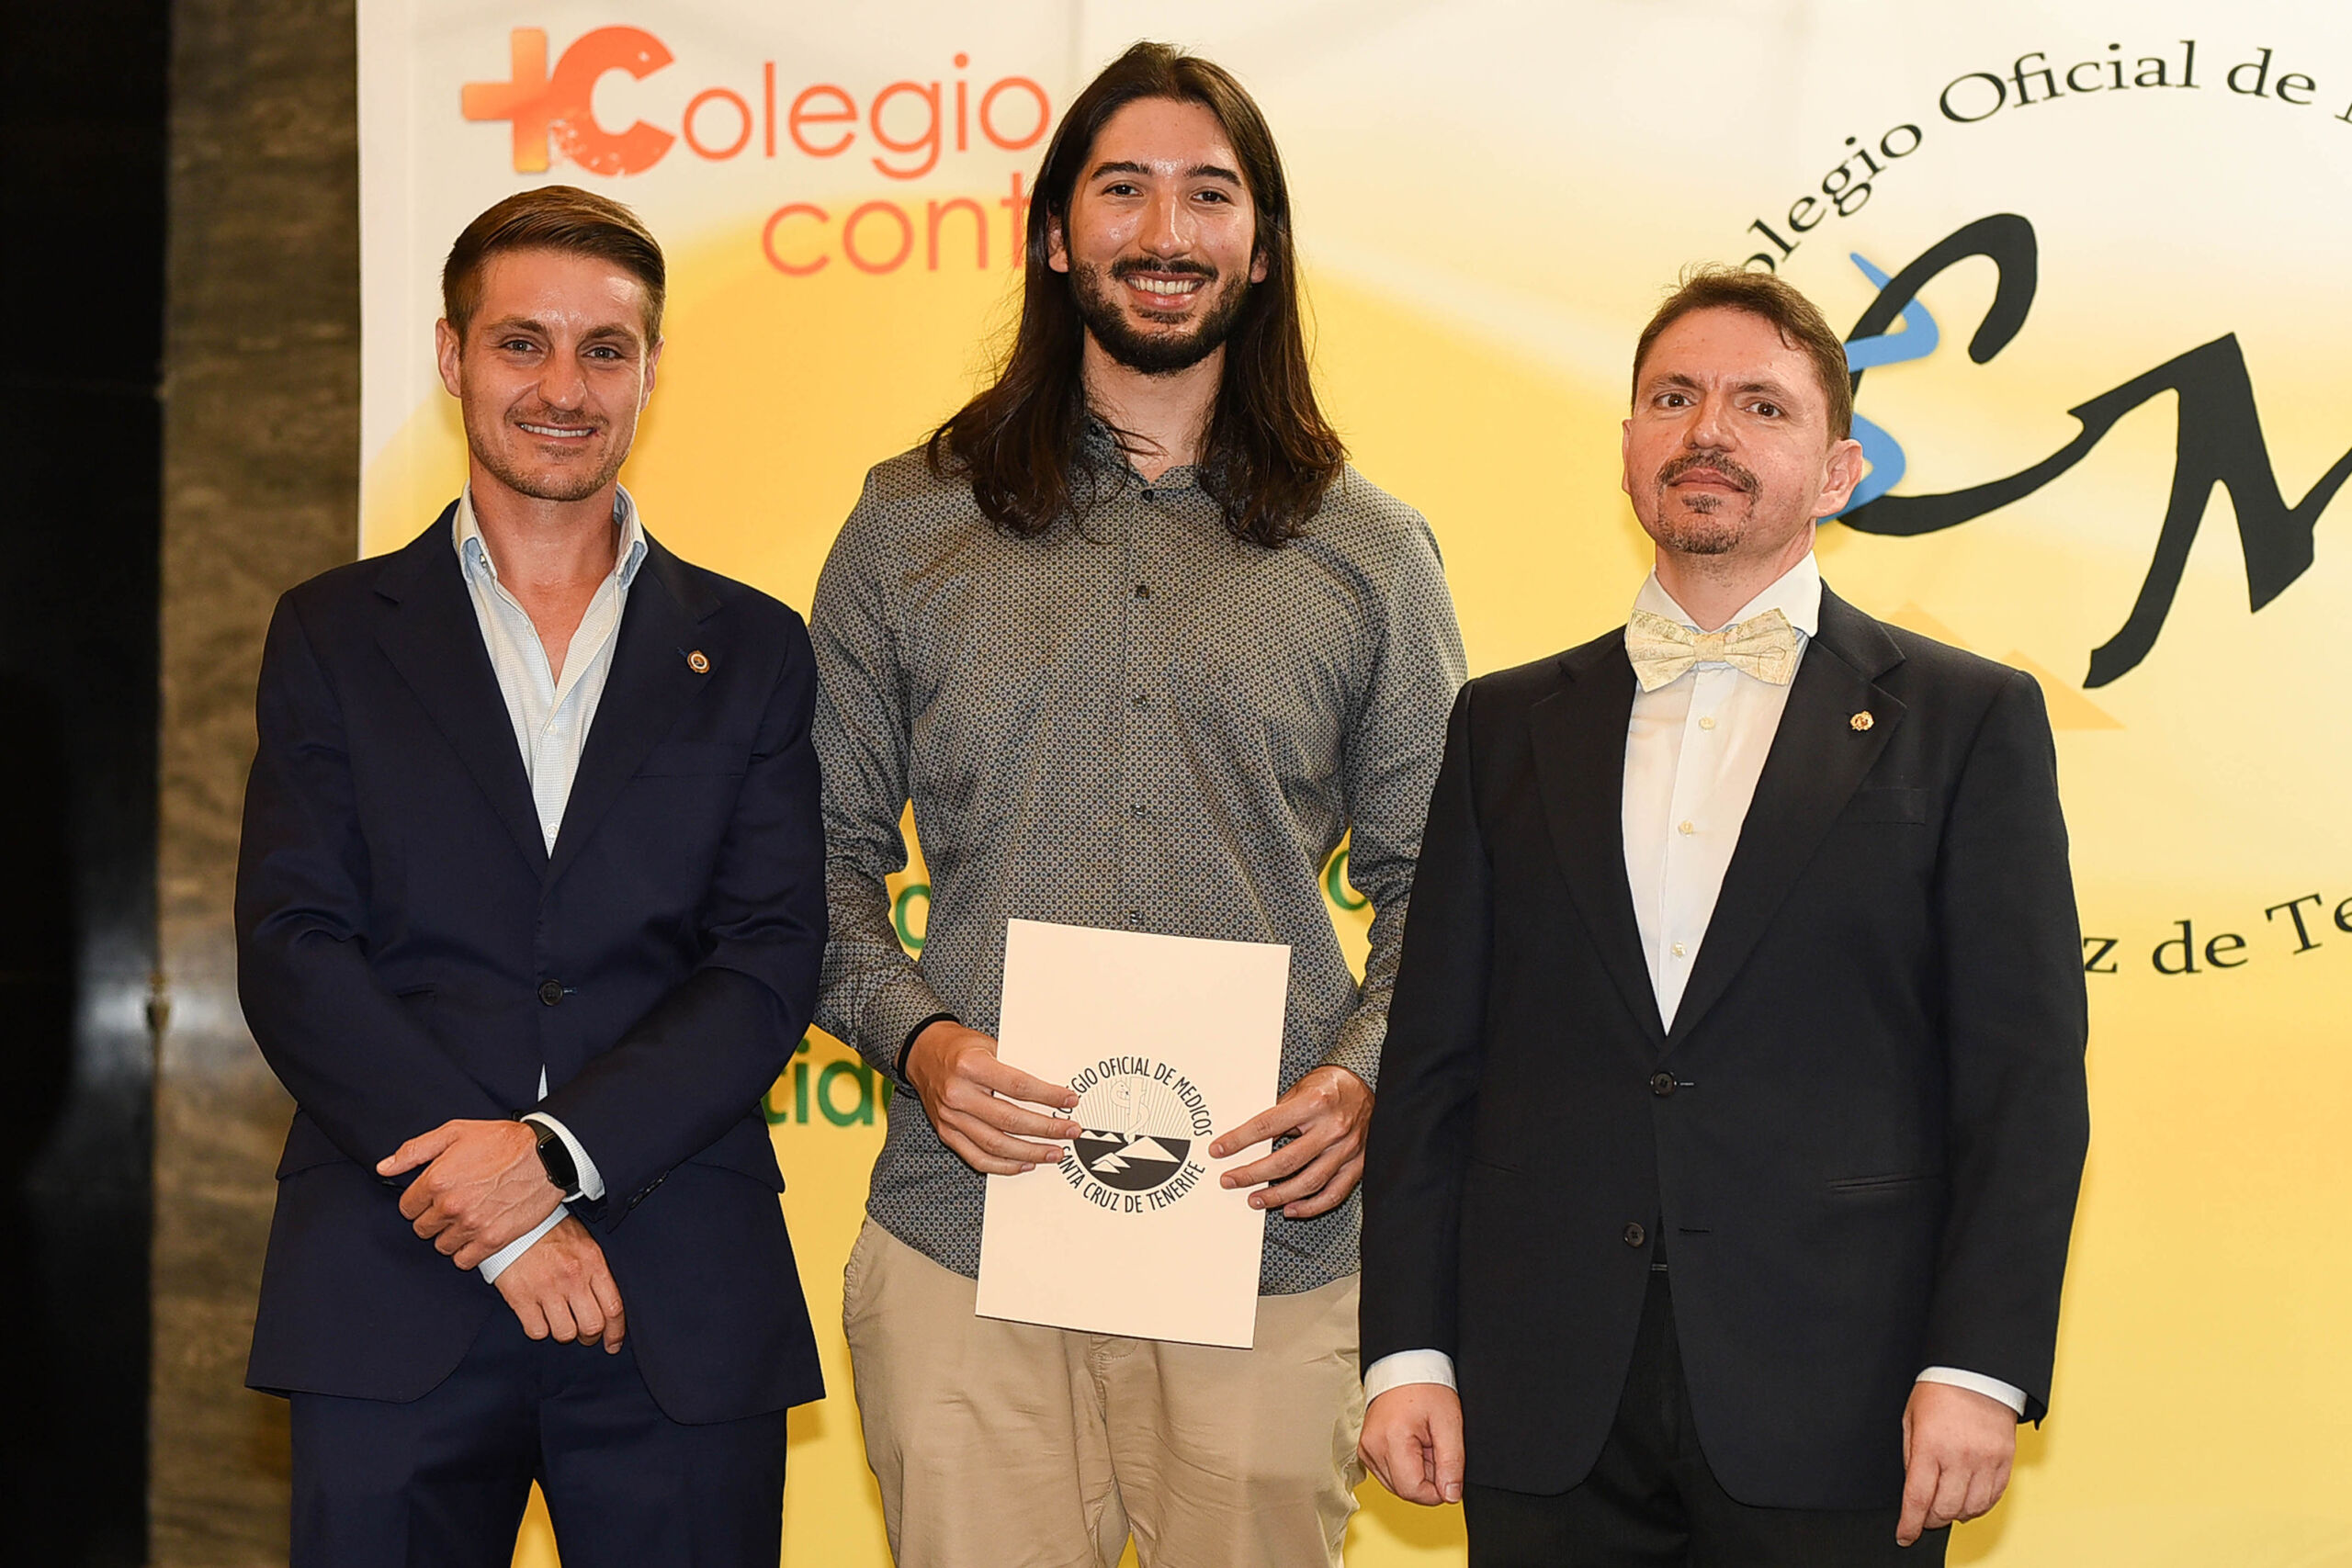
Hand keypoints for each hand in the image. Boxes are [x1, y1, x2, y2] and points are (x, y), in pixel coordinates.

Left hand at [378, 1118, 560, 1268]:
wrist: (548, 1154)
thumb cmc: (503, 1141)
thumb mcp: (455, 1132)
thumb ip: (415, 1150)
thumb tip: (384, 1167)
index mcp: (437, 1180)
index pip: (407, 1208)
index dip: (419, 1201)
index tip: (433, 1196)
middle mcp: (451, 1206)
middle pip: (422, 1229)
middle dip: (433, 1218)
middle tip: (452, 1205)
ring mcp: (472, 1225)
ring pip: (442, 1245)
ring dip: (450, 1235)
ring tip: (466, 1219)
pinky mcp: (493, 1240)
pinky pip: (464, 1260)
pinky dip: (466, 1251)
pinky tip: (475, 1235)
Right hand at [491, 1215, 625, 1351]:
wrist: (514, 1223)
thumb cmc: (552, 1232)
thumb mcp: (584, 1243)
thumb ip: (597, 1272)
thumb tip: (609, 1304)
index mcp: (592, 1262)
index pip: (614, 1307)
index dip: (616, 1332)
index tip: (613, 1344)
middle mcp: (572, 1277)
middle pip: (592, 1326)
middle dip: (590, 1336)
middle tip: (585, 1335)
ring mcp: (546, 1288)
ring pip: (565, 1333)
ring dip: (565, 1333)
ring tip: (561, 1321)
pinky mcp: (520, 1297)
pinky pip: (537, 1331)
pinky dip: (540, 1329)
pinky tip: (539, 1317)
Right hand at [904, 1020, 1080, 1175]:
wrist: (923, 1053)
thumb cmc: (961, 1048)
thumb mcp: (989, 1044)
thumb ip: (1016, 1065)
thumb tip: (1052, 1089)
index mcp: (971, 1066)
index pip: (1018, 1086)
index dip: (1048, 1096)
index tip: (1070, 1100)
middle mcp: (958, 1094)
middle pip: (1010, 1119)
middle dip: (1046, 1129)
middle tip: (1070, 1131)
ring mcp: (950, 1117)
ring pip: (996, 1144)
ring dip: (1030, 1152)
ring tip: (1054, 1152)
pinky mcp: (946, 1133)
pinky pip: (977, 1157)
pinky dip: (1004, 1165)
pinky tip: (1025, 1163)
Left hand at [1210, 1065, 1371, 1218]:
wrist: (1367, 1084)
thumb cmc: (1331, 1084)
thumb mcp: (1301, 1087)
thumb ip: (1279, 1112)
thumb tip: (1250, 1136)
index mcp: (1314, 1104)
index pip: (1267, 1126)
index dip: (1239, 1140)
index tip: (1220, 1150)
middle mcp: (1332, 1128)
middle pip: (1286, 1161)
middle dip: (1252, 1174)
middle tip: (1231, 1180)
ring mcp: (1347, 1149)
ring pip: (1308, 1183)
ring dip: (1277, 1196)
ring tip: (1255, 1199)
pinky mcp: (1358, 1165)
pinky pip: (1333, 1193)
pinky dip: (1310, 1207)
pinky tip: (1290, 1209)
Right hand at [1360, 1384, 1464, 1505]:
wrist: (1405, 1366)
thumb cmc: (1427, 1388)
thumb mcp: (1449, 1422)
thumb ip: (1452, 1462)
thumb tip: (1450, 1495)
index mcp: (1391, 1440)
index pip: (1413, 1490)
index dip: (1436, 1489)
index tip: (1446, 1468)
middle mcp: (1372, 1447)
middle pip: (1404, 1490)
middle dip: (1427, 1478)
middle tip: (1434, 1447)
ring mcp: (1366, 1449)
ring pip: (1397, 1485)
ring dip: (1416, 1473)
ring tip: (1423, 1443)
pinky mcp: (1366, 1450)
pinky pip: (1389, 1474)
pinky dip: (1404, 1466)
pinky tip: (1411, 1445)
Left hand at [1897, 1381, 2016, 1544]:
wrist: (1977, 1372)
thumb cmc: (1940, 1391)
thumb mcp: (1911, 1419)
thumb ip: (1912, 1456)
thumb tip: (1913, 1490)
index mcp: (1930, 1445)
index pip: (1917, 1499)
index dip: (1910, 1524)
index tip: (1905, 1536)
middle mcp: (1959, 1456)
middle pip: (1945, 1509)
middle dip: (1931, 1521)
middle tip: (1924, 1518)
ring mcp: (1985, 1460)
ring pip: (1971, 1509)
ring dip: (1956, 1515)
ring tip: (1947, 1507)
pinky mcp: (2005, 1461)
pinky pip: (1993, 1497)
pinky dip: (1979, 1506)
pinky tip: (1968, 1501)